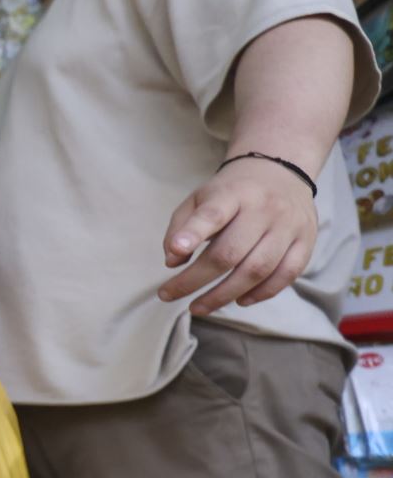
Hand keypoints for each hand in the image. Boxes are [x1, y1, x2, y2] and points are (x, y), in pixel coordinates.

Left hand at [160, 159, 317, 313]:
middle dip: (196, 280)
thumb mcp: (199, 198)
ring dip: (224, 295)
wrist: (280, 170)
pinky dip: (262, 293)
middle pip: (230, 253)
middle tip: (170, 295)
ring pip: (258, 269)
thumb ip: (181, 226)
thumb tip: (172, 261)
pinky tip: (240, 300)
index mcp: (233, 194)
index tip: (176, 250)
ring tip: (199, 307)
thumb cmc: (231, 192)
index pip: (213, 214)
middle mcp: (264, 209)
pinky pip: (287, 275)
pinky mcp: (306, 241)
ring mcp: (289, 226)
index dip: (194, 233)